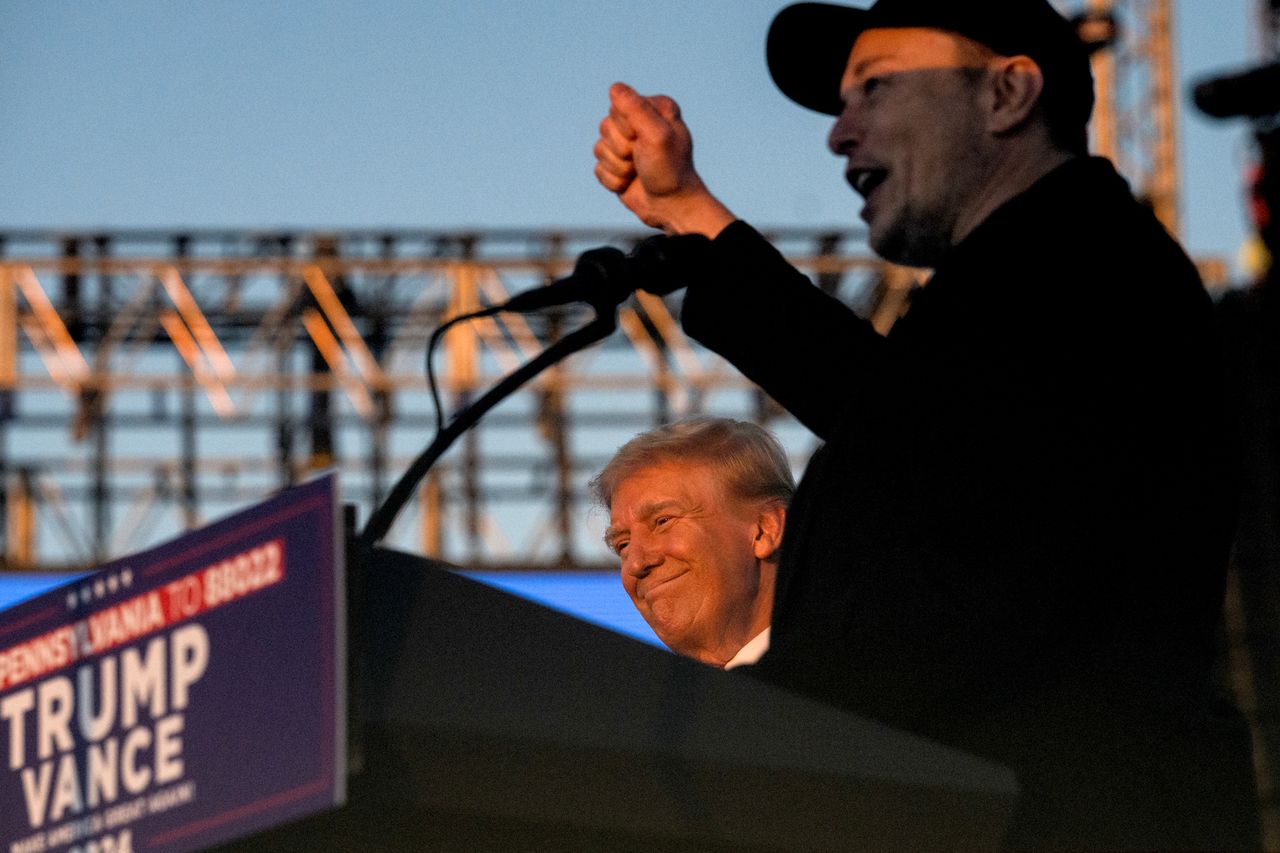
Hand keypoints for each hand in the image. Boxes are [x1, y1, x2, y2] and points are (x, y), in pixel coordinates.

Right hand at [593, 82, 734, 236]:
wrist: (670, 205)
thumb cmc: (669, 170)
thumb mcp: (656, 135)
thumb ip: (635, 108)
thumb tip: (614, 88)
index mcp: (654, 108)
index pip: (618, 106)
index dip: (626, 127)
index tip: (645, 140)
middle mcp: (639, 123)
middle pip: (605, 126)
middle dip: (621, 149)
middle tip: (641, 158)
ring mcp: (626, 145)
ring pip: (599, 148)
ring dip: (617, 166)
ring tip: (637, 172)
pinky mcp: (616, 166)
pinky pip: (598, 169)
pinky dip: (613, 180)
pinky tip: (630, 182)